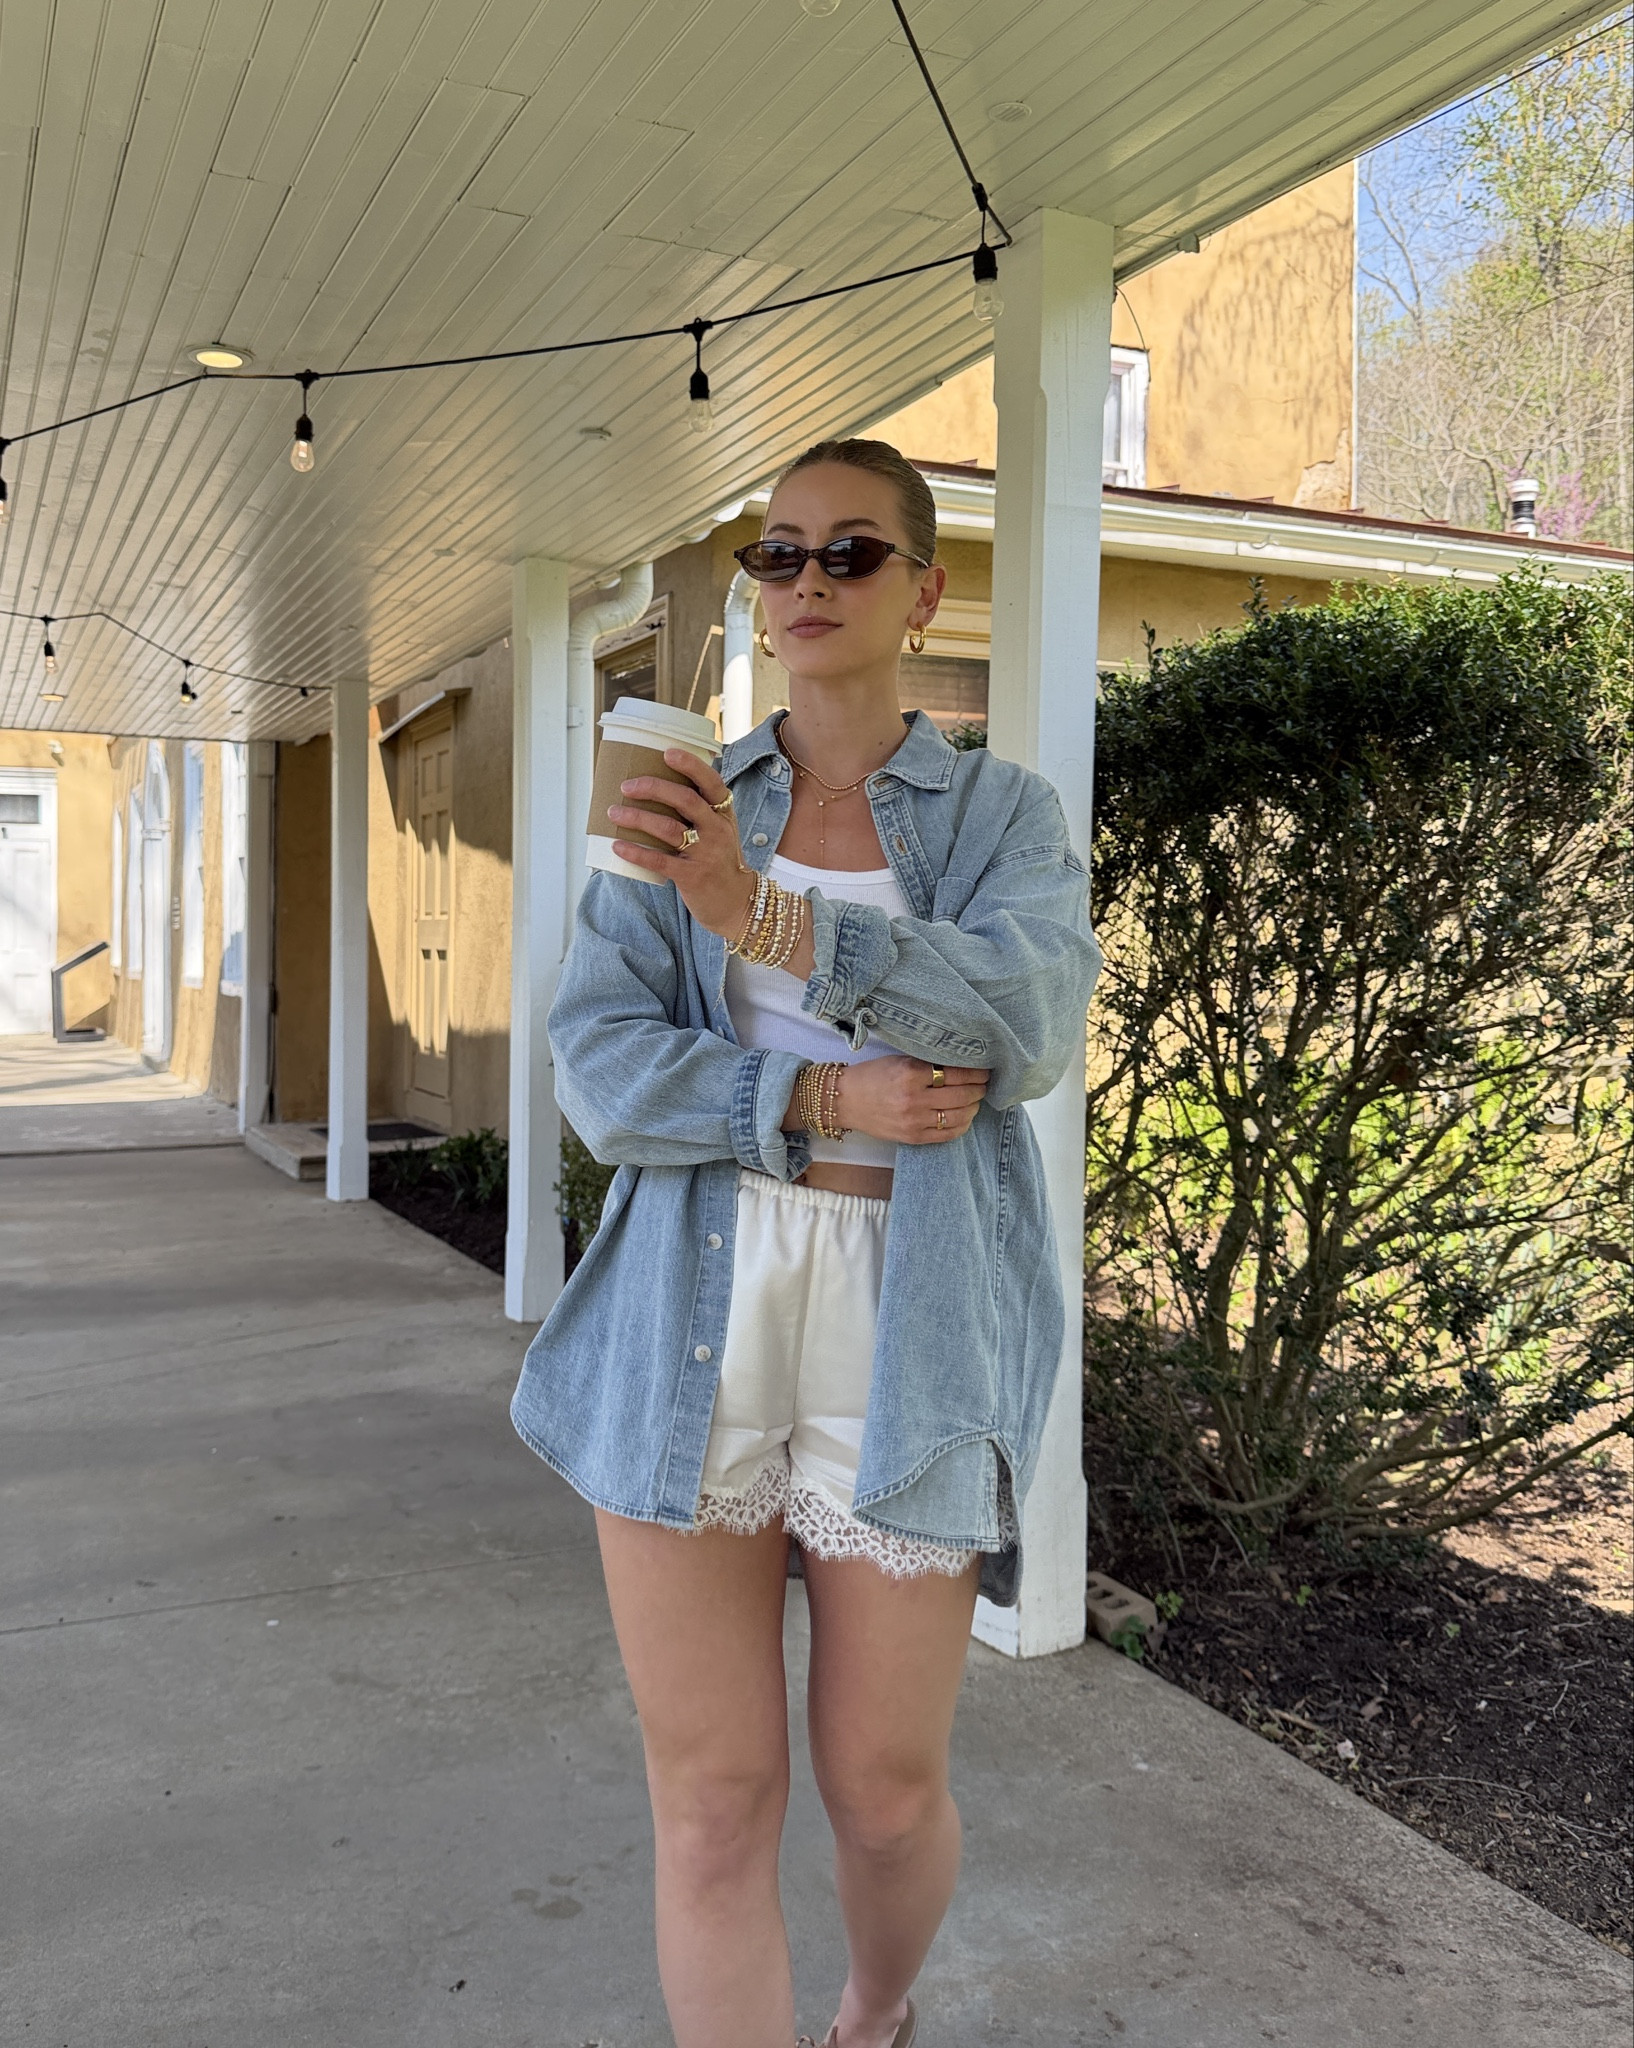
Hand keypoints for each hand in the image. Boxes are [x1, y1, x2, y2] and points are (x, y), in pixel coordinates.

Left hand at [607, 750, 755, 939]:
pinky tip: (617, 846)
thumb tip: (654, 787)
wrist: (736, 902)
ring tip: (613, 813)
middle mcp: (717, 830)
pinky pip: (659, 861)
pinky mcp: (692, 876)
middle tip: (627, 786)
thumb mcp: (718, 830)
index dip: (690, 765)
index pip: (711, 782)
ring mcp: (706, 853)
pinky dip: (636, 852)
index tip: (667, 753)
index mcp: (723, 814)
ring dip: (637, 818)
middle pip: (685, 800)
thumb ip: (697, 810)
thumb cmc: (719, 860)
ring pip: (668, 828)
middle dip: (653, 788)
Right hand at [832, 1057, 988, 1144]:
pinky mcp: (912, 1137)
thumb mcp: (899, 1061)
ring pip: (959, 1115)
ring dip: (973, 1107)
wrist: (845, 1101)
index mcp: (910, 1074)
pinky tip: (965, 1116)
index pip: (956, 1073)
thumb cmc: (872, 1076)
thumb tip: (963, 1065)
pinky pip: (947, 1134)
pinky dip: (962, 1125)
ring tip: (976, 1099)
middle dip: (979, 1089)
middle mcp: (913, 1098)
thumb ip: (928, 1063)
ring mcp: (913, 1121)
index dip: (976, 1072)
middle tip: (985, 1083)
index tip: (985, 1069)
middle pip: (962, 1095)